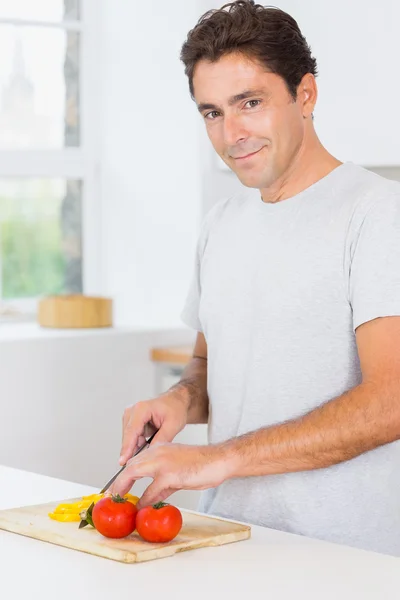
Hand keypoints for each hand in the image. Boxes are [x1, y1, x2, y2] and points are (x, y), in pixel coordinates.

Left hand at [109, 443, 229, 508]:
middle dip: (118, 482)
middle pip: (130, 466)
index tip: (116, 487)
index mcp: (160, 448)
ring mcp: (162, 462)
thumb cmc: (201, 465)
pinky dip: (144, 501)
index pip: (136, 460)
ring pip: (133, 472)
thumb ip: (162, 484)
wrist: (219, 459)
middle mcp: (157, 451)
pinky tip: (141, 508)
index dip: (124, 475)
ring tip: (117, 501)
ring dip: (124, 488)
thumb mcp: (177, 472)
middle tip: (110, 495)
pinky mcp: (169, 474)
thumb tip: (149, 499)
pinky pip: (150, 491)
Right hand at [119, 391, 188, 465]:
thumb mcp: (173, 425)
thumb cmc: (175, 408)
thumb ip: (161, 439)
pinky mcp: (132, 421)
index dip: (127, 448)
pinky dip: (139, 444)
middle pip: (128, 436)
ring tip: (150, 451)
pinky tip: (147, 446)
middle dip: (133, 450)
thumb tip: (150, 454)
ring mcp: (130, 416)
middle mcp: (133, 410)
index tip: (123, 461)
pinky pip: (132, 437)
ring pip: (129, 438)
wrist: (176, 401)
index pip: (131, 431)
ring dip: (138, 447)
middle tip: (142, 463)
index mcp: (141, 409)